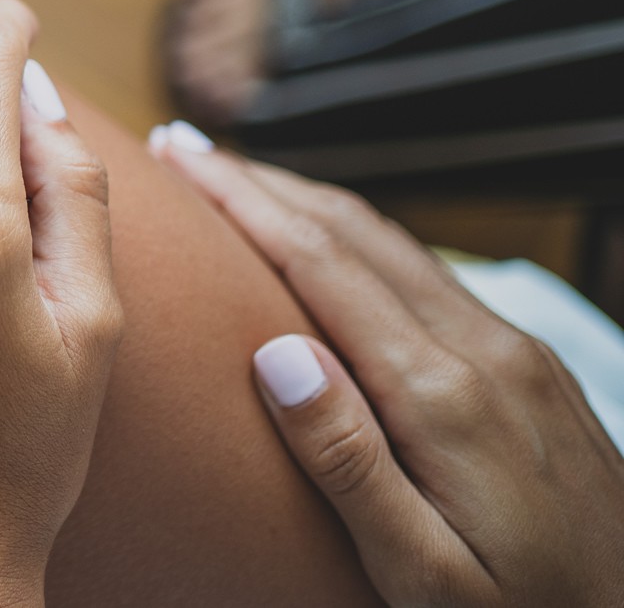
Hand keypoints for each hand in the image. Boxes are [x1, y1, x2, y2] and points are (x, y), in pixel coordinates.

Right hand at [150, 124, 623, 607]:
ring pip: (395, 245)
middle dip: (263, 181)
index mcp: (444, 397)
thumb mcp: (424, 572)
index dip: (243, 202)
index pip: (322, 264)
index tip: (181, 159)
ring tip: (240, 181)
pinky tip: (329, 250)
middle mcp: (486, 353)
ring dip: (308, 201)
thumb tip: (277, 356)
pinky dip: (359, 242)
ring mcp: (517, 355)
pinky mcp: (532, 369)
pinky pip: (429, 276)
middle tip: (186, 149)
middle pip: (356, 232)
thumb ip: (350, 464)